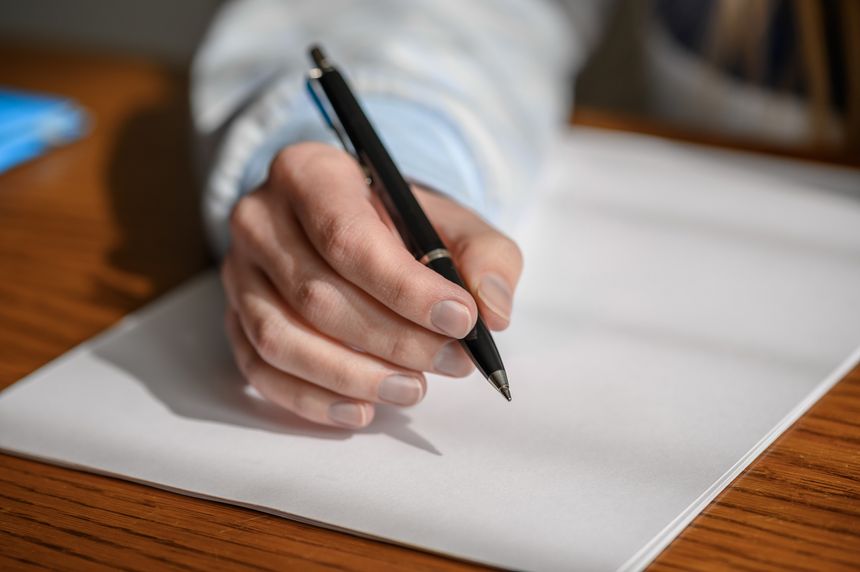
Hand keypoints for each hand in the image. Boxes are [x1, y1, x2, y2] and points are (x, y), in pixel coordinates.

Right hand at [221, 142, 522, 427]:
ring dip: (353, 377)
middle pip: (318, 295)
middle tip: (453, 362)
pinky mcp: (235, 319)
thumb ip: (486, 256)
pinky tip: (361, 411)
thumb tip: (493, 313)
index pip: (347, 238)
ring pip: (282, 339)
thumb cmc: (401, 224)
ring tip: (413, 389)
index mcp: (308, 173)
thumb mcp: (452, 221)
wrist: (353, 226)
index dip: (406, 288)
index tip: (462, 320)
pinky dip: (311, 400)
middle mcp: (260, 219)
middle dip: (394, 340)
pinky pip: (261, 370)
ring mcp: (240, 274)